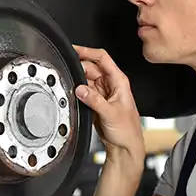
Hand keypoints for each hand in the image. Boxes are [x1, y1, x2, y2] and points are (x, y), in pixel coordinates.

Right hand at [73, 45, 144, 163]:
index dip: (87, 51)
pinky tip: (73, 94)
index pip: (102, 58)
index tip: (74, 50)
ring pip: (85, 78)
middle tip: (67, 73)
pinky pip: (83, 90)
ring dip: (77, 80)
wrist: (125, 146)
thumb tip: (80, 89)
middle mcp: (110, 84)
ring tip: (69, 85)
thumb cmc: (127, 130)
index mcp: (118, 81)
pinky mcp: (95, 101)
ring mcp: (102, 92)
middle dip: (78, 68)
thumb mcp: (111, 113)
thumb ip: (94, 100)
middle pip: (90, 67)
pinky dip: (77, 91)